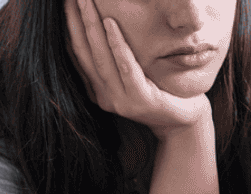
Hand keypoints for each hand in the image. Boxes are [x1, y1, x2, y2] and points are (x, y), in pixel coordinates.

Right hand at [65, 0, 212, 139]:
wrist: (184, 123)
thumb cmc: (161, 94)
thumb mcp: (132, 77)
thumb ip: (115, 62)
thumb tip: (102, 26)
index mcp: (99, 90)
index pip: (78, 55)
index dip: (70, 28)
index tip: (66, 5)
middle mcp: (105, 97)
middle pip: (85, 54)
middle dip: (76, 22)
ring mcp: (122, 101)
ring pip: (101, 59)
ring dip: (92, 27)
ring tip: (87, 2)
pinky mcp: (141, 101)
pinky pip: (126, 68)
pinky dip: (117, 45)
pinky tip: (111, 23)